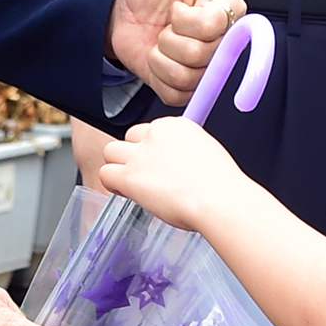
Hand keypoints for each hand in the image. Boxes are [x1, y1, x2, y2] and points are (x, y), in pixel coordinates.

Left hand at [99, 116, 251, 231]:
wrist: (217, 199)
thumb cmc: (219, 185)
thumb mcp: (207, 154)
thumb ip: (186, 153)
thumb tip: (178, 165)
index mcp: (176, 126)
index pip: (151, 130)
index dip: (151, 149)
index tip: (158, 163)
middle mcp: (155, 134)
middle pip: (130, 136)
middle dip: (133, 154)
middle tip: (144, 174)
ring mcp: (140, 154)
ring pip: (111, 151)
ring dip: (118, 166)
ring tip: (130, 183)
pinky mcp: (129, 175)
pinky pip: (106, 174)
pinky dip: (111, 184)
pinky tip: (124, 192)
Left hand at [108, 0, 247, 103]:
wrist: (118, 12)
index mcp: (228, 10)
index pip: (216, 26)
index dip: (189, 20)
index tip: (177, 5)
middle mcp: (222, 41)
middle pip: (204, 54)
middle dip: (173, 37)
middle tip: (166, 22)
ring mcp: (205, 67)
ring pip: (191, 75)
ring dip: (163, 56)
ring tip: (160, 38)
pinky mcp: (185, 88)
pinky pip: (177, 91)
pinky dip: (158, 74)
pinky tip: (155, 57)